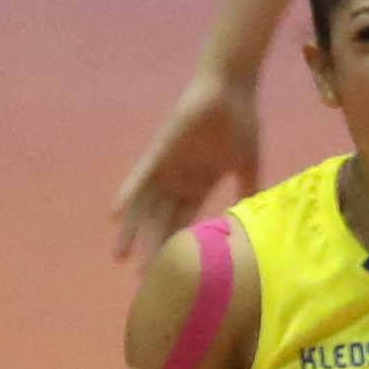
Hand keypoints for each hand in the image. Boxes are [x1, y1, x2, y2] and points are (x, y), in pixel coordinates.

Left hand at [113, 66, 261, 258]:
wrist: (231, 89)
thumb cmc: (241, 122)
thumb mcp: (247, 164)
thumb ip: (246, 190)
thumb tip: (253, 218)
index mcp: (199, 184)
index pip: (184, 221)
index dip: (176, 246)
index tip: (171, 273)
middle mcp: (179, 179)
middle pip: (160, 220)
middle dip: (151, 247)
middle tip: (141, 279)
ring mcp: (167, 166)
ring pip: (145, 205)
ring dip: (133, 230)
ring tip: (120, 256)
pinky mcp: (160, 152)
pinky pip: (139, 177)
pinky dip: (128, 195)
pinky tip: (115, 215)